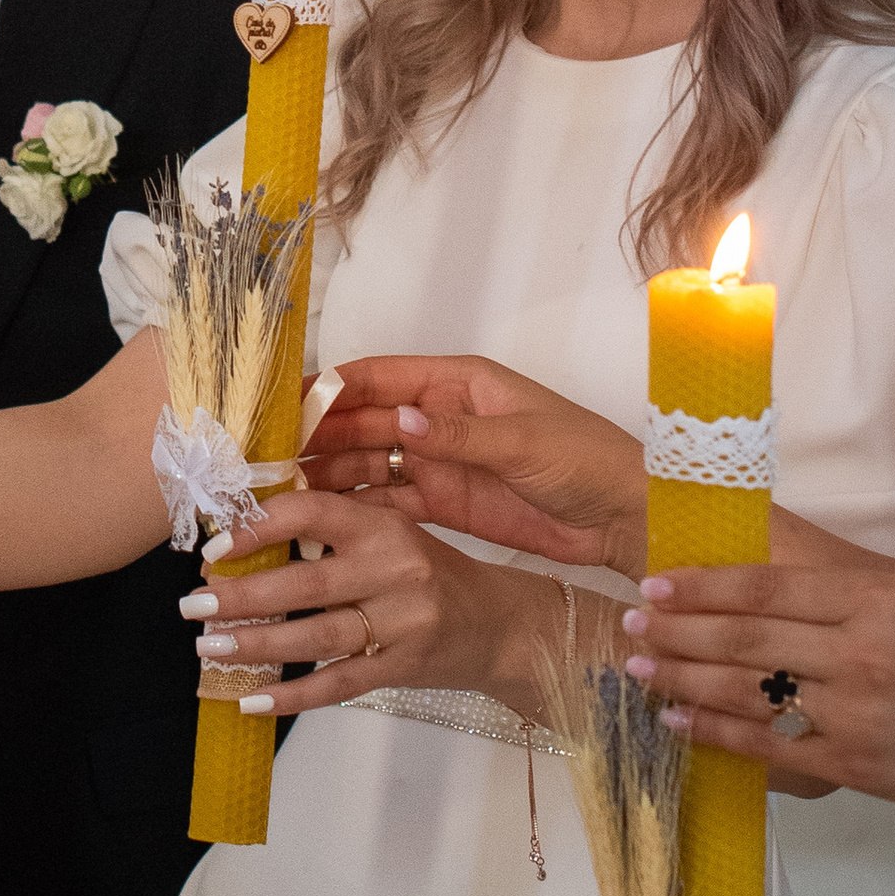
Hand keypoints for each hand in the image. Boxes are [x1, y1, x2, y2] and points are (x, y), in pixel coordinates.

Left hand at [180, 485, 557, 718]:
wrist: (503, 627)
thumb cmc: (433, 575)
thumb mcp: (393, 535)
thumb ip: (333, 531)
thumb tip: (245, 536)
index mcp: (385, 527)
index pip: (312, 513)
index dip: (257, 528)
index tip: (214, 547)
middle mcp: (394, 571)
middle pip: (304, 584)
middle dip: (241, 596)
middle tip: (193, 604)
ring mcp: (402, 624)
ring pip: (316, 638)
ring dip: (256, 645)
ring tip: (208, 647)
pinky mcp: (403, 668)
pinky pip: (339, 685)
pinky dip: (292, 696)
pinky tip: (252, 700)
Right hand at [306, 355, 646, 573]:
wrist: (622, 517)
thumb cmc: (588, 460)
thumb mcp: (524, 442)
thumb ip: (459, 436)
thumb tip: (401, 424)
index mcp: (458, 384)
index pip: (379, 377)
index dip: (330, 388)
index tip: (288, 405)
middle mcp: (439, 418)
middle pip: (362, 421)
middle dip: (317, 435)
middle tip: (272, 457)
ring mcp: (438, 462)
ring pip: (367, 462)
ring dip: (328, 473)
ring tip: (285, 491)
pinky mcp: (443, 504)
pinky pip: (387, 501)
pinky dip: (355, 508)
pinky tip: (320, 518)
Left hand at [623, 555, 894, 806]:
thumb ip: (836, 598)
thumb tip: (744, 584)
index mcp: (876, 603)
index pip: (768, 588)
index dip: (703, 587)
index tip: (655, 585)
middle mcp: (861, 654)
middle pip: (745, 639)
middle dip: (676, 632)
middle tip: (630, 623)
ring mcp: (853, 715)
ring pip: (745, 693)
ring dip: (681, 680)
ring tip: (639, 668)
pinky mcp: (848, 765)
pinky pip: (765, 747)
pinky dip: (713, 733)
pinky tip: (676, 721)